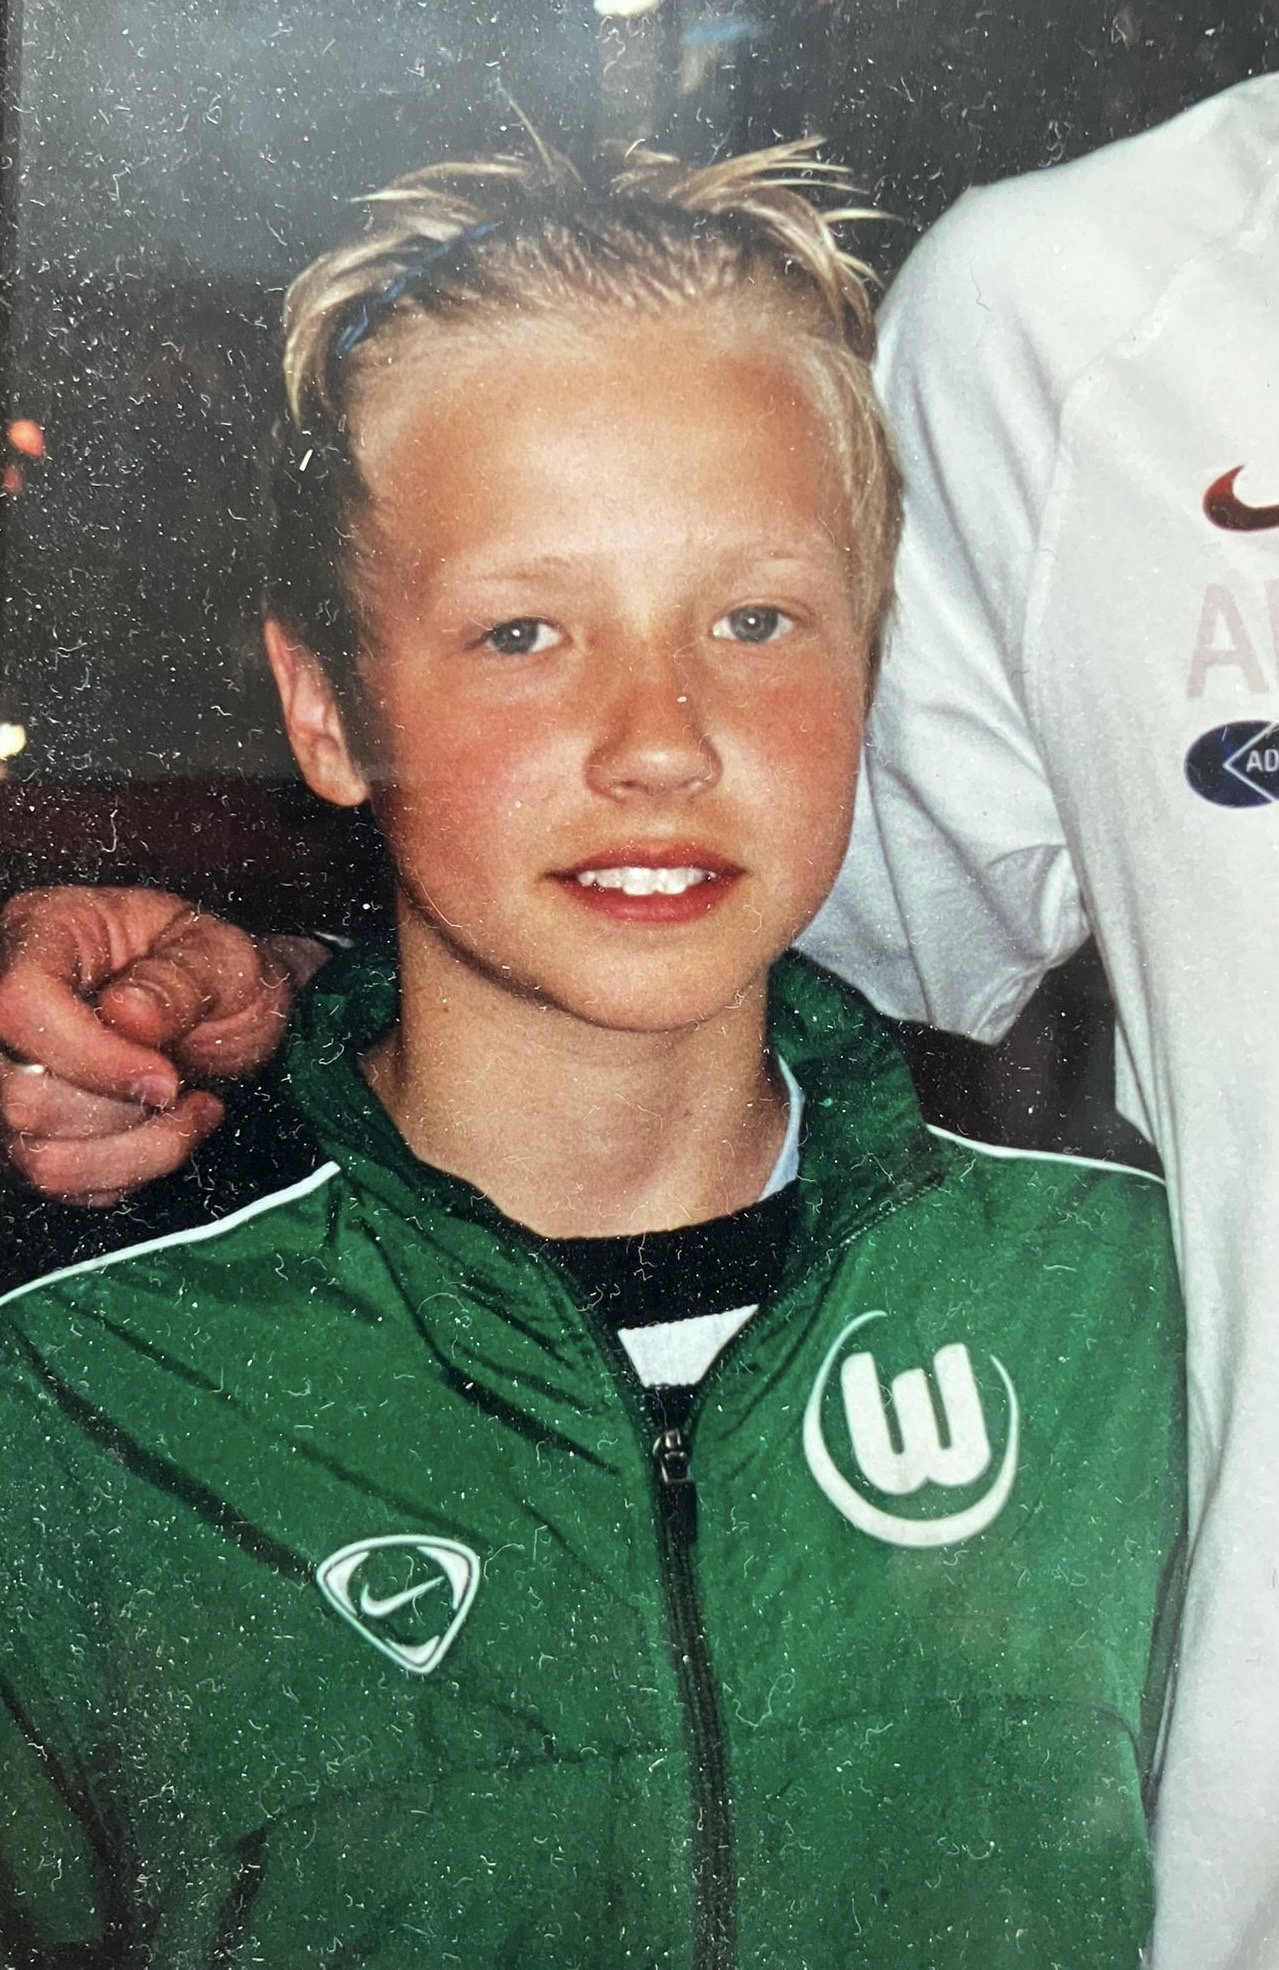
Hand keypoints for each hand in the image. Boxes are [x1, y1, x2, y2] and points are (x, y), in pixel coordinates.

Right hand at [0, 888, 320, 1205]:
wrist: (227, 1009)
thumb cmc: (219, 971)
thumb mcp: (223, 956)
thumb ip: (181, 979)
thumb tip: (127, 1013)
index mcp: (45, 934)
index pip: (20, 1003)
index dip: (93, 1056)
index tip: (167, 1079)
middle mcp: (7, 1010)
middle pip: (21, 1098)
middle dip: (124, 1109)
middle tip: (181, 1082)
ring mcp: (11, 1077)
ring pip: (40, 1157)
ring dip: (136, 1150)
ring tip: (186, 1108)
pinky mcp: (29, 1134)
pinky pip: (64, 1185)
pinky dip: (130, 1171)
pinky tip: (165, 1130)